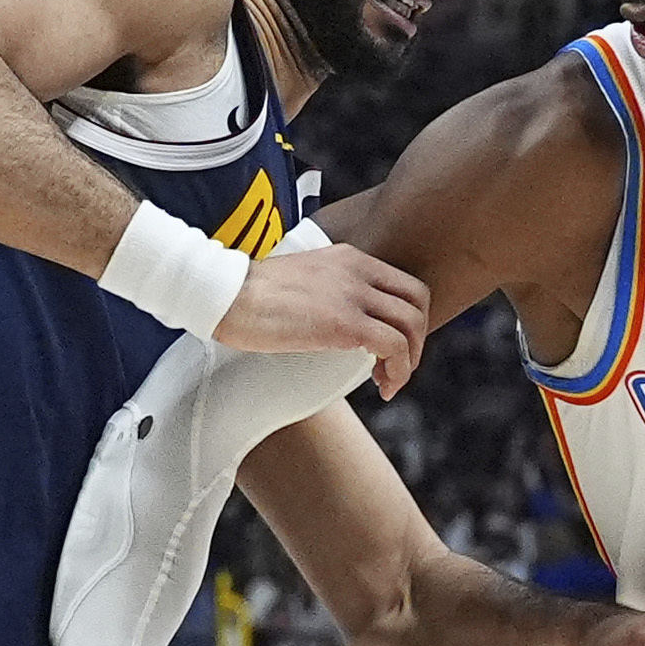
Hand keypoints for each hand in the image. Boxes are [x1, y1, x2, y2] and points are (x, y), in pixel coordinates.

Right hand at [217, 245, 429, 397]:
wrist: (226, 294)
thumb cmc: (250, 295)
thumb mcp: (302, 281)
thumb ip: (327, 291)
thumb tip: (332, 321)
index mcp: (349, 258)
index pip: (404, 284)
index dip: (409, 318)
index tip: (393, 346)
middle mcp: (358, 271)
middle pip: (418, 302)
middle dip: (417, 339)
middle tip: (397, 367)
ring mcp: (353, 296)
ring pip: (411, 326)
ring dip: (409, 361)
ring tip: (389, 383)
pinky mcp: (344, 324)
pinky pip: (393, 347)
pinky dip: (397, 372)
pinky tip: (382, 388)